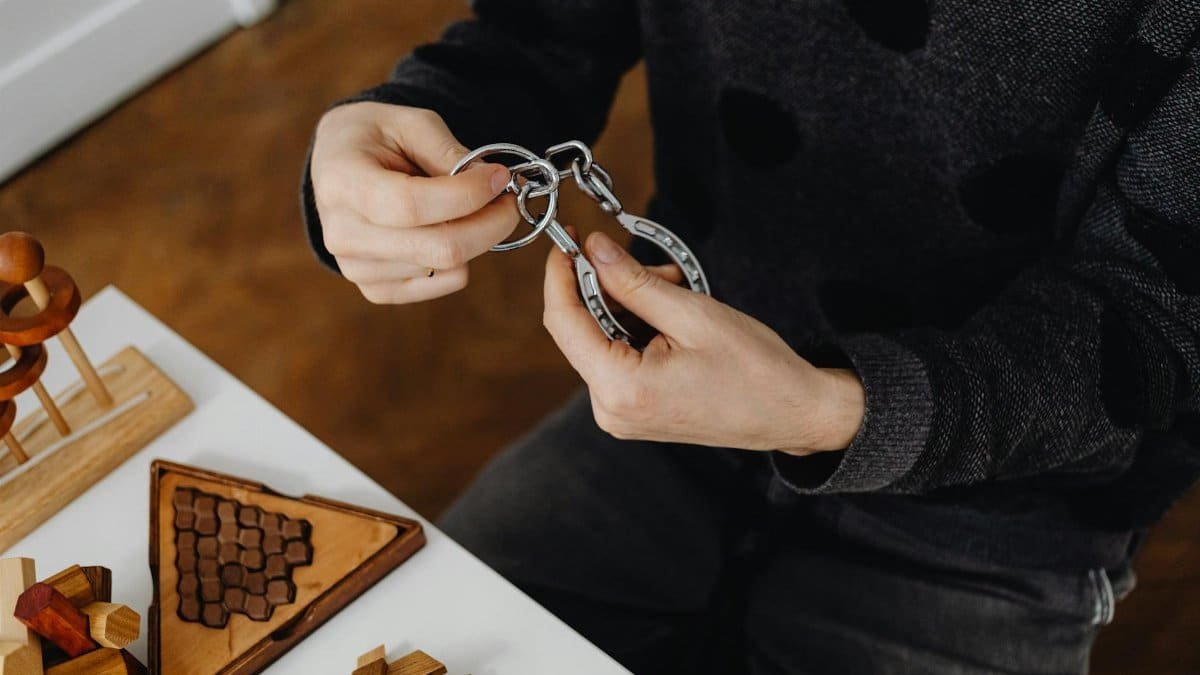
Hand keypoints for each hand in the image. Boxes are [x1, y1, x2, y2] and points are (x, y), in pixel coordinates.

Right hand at [311, 102, 517, 302]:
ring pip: (447, 266)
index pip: (413, 205)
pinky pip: (443, 283)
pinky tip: (450, 229)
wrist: (337, 167)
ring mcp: (356, 268)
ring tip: (472, 206)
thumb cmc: (375, 138)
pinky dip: (462, 258)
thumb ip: (448, 151)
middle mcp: (343, 233)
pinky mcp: (376, 289)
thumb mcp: (409, 122)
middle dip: (491, 223)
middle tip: (509, 199)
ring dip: (477, 235)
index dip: (467, 195)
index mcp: (344, 183)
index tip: (499, 177)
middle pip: (439, 248)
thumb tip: (491, 184)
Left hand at [542, 232, 865, 453]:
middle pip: (582, 328)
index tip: (569, 239)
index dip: (561, 273)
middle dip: (612, 287)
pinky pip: (619, 356)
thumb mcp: (692, 313)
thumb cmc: (755, 371)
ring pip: (603, 338)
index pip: (563, 321)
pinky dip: (639, 328)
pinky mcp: (634, 411)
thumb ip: (633, 281)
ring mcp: (621, 415)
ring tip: (680, 291)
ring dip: (632, 305)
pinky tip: (675, 317)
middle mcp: (611, 410)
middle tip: (657, 267)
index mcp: (621, 390)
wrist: (793, 414)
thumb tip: (594, 250)